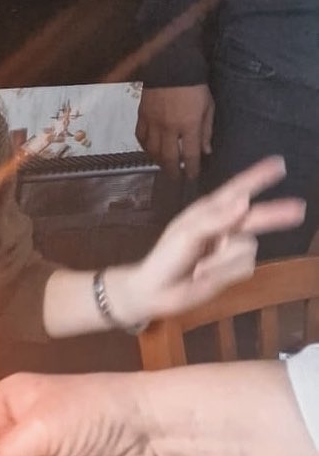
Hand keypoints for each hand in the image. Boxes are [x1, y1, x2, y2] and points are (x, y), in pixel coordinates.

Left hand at [116, 155, 305, 325]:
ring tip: (199, 267)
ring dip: (222, 259)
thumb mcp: (187, 233)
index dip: (257, 177)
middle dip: (276, 214)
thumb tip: (244, 201)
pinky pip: (242, 266)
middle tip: (299, 208)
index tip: (278, 164)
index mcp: (209, 211)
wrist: (157, 290)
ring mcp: (230, 249)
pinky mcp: (234, 270)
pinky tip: (203, 276)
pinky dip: (223, 272)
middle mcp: (223, 227)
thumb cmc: (165, 256)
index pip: (237, 190)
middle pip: (257, 216)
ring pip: (247, 247)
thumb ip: (216, 218)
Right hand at [135, 85, 213, 179]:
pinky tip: (149, 149)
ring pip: (152, 150)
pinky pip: (140, 136)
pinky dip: (145, 146)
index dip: (191, 169)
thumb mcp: (208, 107)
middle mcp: (169, 128)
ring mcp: (153, 122)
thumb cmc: (194, 87)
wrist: (171, 67)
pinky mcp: (142, 116)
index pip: (190, 155)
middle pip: (168, 157)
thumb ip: (206, 131)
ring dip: (158, 161)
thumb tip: (206, 151)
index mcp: (189, 125)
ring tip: (163, 166)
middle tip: (176, 178)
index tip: (192, 176)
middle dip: (173, 171)